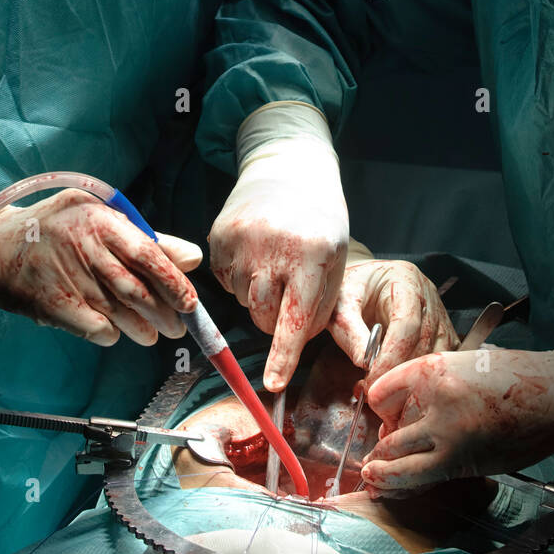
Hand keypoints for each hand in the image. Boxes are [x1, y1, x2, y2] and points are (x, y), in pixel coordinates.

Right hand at [0, 189, 200, 345]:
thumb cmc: (56, 228)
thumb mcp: (97, 216)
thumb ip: (146, 237)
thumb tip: (193, 258)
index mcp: (100, 219)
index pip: (148, 253)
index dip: (174, 281)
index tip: (190, 302)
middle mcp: (84, 246)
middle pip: (136, 288)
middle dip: (164, 313)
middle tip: (178, 327)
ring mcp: (66, 276)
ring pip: (119, 311)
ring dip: (142, 328)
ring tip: (152, 334)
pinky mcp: (51, 303)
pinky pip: (94, 327)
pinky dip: (110, 334)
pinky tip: (115, 333)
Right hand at [209, 141, 348, 391]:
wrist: (287, 169)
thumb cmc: (318, 222)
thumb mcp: (336, 259)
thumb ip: (325, 306)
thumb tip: (320, 348)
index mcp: (310, 253)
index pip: (295, 317)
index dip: (284, 355)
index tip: (274, 384)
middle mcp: (272, 247)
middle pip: (264, 317)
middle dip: (276, 318)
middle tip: (289, 290)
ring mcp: (240, 241)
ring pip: (244, 302)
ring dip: (258, 294)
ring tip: (272, 261)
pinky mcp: (218, 237)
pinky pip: (225, 282)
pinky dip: (239, 277)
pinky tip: (254, 252)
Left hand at [327, 257, 457, 384]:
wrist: (360, 284)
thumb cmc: (350, 291)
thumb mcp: (340, 305)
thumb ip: (350, 331)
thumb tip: (363, 362)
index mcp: (404, 279)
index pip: (407, 322)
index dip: (391, 355)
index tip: (372, 379)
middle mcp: (428, 293)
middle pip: (426, 339)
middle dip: (400, 371)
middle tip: (375, 392)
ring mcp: (439, 310)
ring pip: (438, 351)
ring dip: (414, 376)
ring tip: (385, 390)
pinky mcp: (441, 328)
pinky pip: (442, 356)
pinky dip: (425, 374)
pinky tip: (402, 383)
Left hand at [361, 347, 553, 495]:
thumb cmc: (515, 376)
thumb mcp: (464, 363)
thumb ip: (433, 384)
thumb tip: (405, 408)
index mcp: (434, 370)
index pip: (381, 392)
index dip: (376, 404)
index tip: (379, 410)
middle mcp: (437, 403)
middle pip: (389, 434)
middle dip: (377, 450)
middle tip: (372, 457)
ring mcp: (451, 437)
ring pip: (401, 465)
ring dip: (383, 475)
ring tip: (372, 478)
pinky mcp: (466, 463)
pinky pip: (426, 478)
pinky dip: (407, 485)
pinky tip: (395, 488)